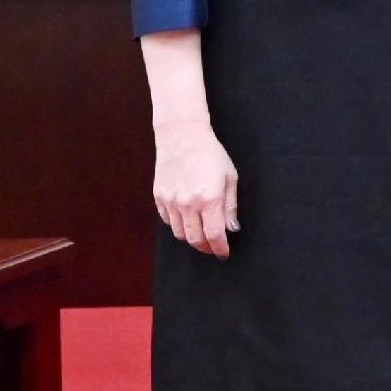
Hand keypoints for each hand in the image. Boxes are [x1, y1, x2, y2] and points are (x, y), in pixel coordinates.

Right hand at [153, 117, 237, 258]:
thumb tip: (232, 228)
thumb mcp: (230, 177)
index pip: (214, 235)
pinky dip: (178, 225)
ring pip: (180, 233)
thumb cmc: (211, 154)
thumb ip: (231, 206)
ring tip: (201, 233)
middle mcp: (188, 203)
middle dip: (205, 247)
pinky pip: (168, 221)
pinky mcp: (159, 197)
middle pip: (195, 239)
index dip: (220, 248)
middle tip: (213, 247)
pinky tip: (187, 220)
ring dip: (191, 237)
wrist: (182, 137)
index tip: (224, 253)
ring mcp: (171, 201)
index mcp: (209, 199)